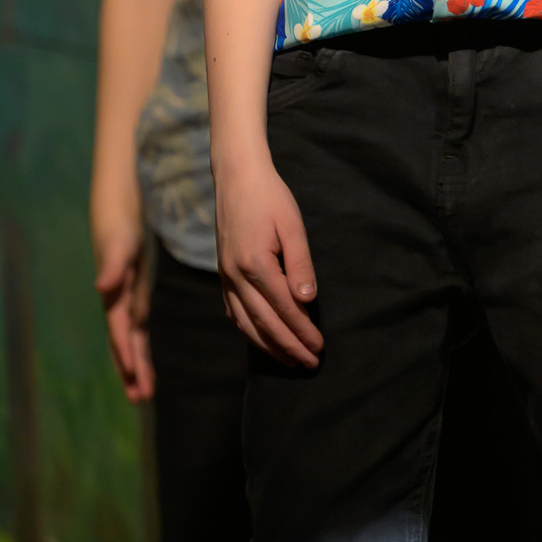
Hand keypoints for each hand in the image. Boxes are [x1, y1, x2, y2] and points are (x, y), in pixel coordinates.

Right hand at [93, 217, 154, 401]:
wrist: (117, 205)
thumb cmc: (117, 222)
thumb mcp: (118, 241)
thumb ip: (113, 265)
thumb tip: (103, 287)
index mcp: (115, 294)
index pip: (121, 331)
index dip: (126, 354)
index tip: (134, 378)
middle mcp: (119, 300)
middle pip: (124, 342)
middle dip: (131, 370)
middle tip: (140, 398)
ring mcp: (126, 298)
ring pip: (130, 339)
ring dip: (135, 364)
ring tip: (143, 392)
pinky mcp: (134, 291)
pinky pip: (137, 326)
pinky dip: (140, 344)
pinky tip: (143, 358)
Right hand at [214, 151, 321, 366]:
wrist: (236, 176)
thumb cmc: (270, 197)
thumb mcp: (292, 225)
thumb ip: (300, 264)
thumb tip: (307, 301)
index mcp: (255, 264)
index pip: (284, 309)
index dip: (302, 332)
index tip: (319, 348)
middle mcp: (236, 276)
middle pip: (265, 324)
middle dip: (288, 347)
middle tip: (310, 364)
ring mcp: (226, 276)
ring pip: (246, 323)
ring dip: (268, 345)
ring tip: (290, 360)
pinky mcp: (223, 273)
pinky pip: (233, 311)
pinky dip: (248, 330)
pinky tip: (261, 339)